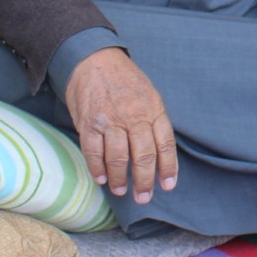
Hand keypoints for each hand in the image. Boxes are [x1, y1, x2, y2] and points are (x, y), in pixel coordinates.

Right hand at [62, 48, 178, 202]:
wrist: (94, 58)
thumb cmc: (124, 80)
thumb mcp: (149, 94)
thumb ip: (153, 121)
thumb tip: (160, 153)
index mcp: (153, 109)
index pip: (165, 144)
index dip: (168, 168)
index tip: (168, 186)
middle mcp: (134, 115)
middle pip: (143, 156)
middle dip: (144, 181)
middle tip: (143, 197)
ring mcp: (110, 119)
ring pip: (119, 157)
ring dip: (120, 179)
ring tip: (121, 190)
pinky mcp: (89, 122)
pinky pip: (94, 151)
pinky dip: (98, 168)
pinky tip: (101, 178)